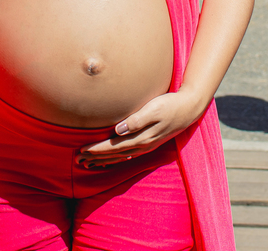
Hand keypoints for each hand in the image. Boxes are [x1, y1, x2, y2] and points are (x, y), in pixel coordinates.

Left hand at [77, 90, 204, 168]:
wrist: (189, 109)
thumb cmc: (170, 104)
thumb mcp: (154, 108)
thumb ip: (137, 120)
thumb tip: (118, 130)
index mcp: (141, 137)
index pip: (113, 146)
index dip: (97, 149)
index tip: (81, 150)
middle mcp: (142, 145)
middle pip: (114, 154)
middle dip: (95, 157)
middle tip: (77, 159)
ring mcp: (146, 146)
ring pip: (120, 156)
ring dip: (103, 159)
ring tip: (88, 162)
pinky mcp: (149, 143)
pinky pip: (127, 155)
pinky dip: (116, 158)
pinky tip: (110, 159)